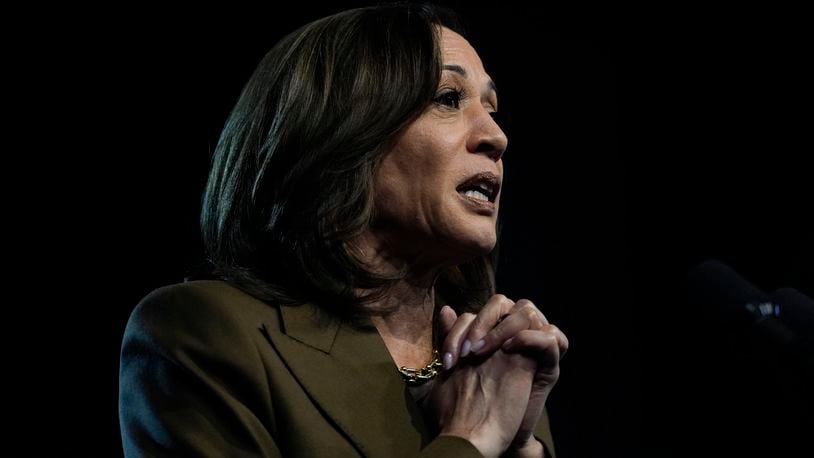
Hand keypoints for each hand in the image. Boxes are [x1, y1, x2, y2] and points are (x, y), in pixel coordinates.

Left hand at [440, 296, 568, 451]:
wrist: (484, 436)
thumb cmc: (469, 401)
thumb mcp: (457, 367)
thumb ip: (452, 338)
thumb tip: (446, 310)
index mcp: (494, 332)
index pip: (483, 308)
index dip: (465, 325)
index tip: (449, 356)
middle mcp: (514, 335)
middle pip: (507, 303)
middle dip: (484, 320)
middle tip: (469, 350)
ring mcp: (532, 348)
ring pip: (529, 312)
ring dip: (504, 326)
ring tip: (485, 350)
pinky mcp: (547, 366)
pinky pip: (551, 338)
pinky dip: (531, 337)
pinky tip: (509, 349)